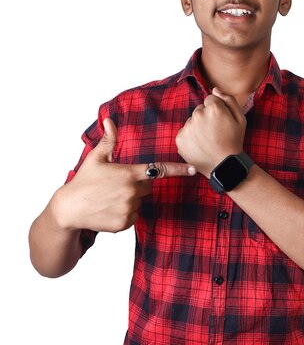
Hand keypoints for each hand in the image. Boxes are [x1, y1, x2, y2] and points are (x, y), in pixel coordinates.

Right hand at [52, 118, 195, 232]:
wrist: (70, 209)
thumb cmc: (83, 181)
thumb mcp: (95, 158)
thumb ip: (108, 140)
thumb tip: (109, 120)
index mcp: (128, 173)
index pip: (159, 170)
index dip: (178, 169)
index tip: (192, 170)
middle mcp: (132, 191)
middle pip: (148, 187)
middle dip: (136, 184)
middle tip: (116, 185)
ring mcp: (129, 208)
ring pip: (140, 202)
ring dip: (130, 199)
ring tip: (109, 198)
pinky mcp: (125, 223)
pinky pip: (134, 216)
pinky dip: (125, 213)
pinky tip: (109, 209)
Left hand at [175, 88, 246, 177]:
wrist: (223, 166)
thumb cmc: (234, 141)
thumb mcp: (240, 118)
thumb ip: (228, 100)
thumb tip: (215, 89)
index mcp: (214, 108)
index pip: (210, 99)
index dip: (217, 110)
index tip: (221, 122)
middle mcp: (198, 115)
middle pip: (200, 110)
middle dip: (206, 117)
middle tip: (215, 132)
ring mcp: (188, 127)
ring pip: (192, 121)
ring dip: (197, 127)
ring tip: (208, 140)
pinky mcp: (180, 138)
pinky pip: (185, 132)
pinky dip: (190, 137)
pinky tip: (200, 145)